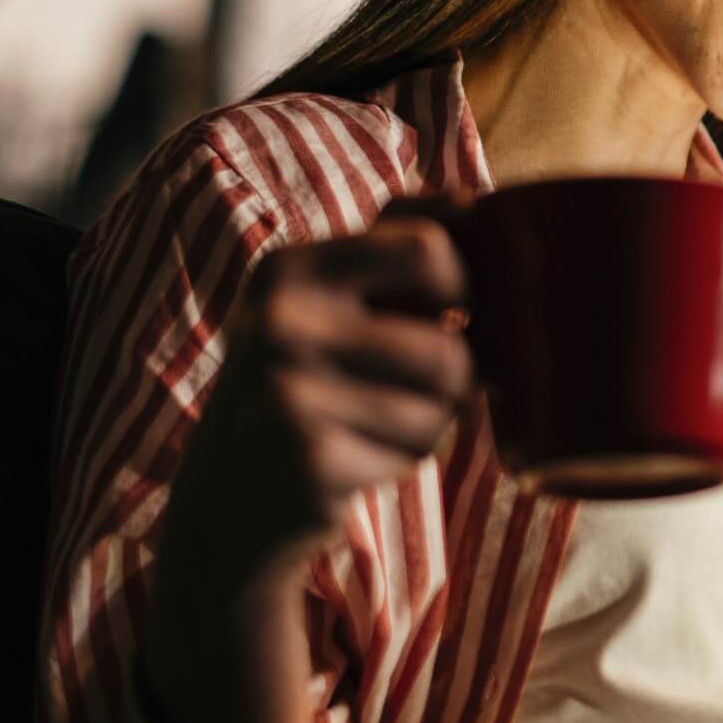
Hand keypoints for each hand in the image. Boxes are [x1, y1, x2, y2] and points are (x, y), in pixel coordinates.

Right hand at [159, 200, 472, 594]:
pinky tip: (349, 460)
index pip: (429, 248)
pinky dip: (399, 462)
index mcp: (291, 268)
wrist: (225, 501)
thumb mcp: (329, 306)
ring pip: (441, 405)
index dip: (465, 286)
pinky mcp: (308, 458)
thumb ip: (397, 259)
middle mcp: (281, 320)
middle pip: (448, 347)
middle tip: (406, 387)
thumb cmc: (309, 385)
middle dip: (452, 378)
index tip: (449, 312)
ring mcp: (288, 390)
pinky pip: (414, 453)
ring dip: (427, 423)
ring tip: (369, 422)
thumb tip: (496, 220)